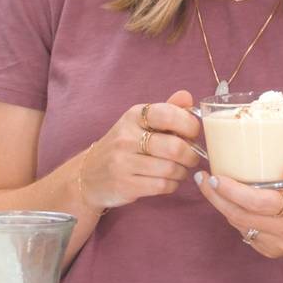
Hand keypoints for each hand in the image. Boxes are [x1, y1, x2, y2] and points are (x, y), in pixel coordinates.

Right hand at [76, 91, 201, 210]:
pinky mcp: (125, 185)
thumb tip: (187, 97)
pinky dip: (172, 185)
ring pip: (170, 169)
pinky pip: (162, 186)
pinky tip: (169, 181)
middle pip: (174, 147)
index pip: (168, 114)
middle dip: (191, 155)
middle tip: (191, 158)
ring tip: (179, 170)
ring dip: (182, 172)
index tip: (193, 133)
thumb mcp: (140, 123)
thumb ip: (166, 110)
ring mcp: (123, 162)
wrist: (89, 175)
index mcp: (133, 116)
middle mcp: (126, 137)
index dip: (189, 125)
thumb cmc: (123, 146)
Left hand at [195, 153, 282, 266]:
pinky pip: (245, 233)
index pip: (258, 201)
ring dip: (221, 206)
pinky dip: (234, 217)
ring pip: (239, 225)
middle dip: (217, 197)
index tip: (216, 176)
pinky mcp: (271, 251)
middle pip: (241, 215)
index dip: (232, 190)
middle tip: (205, 179)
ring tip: (209, 187)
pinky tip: (228, 203)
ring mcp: (278, 243)